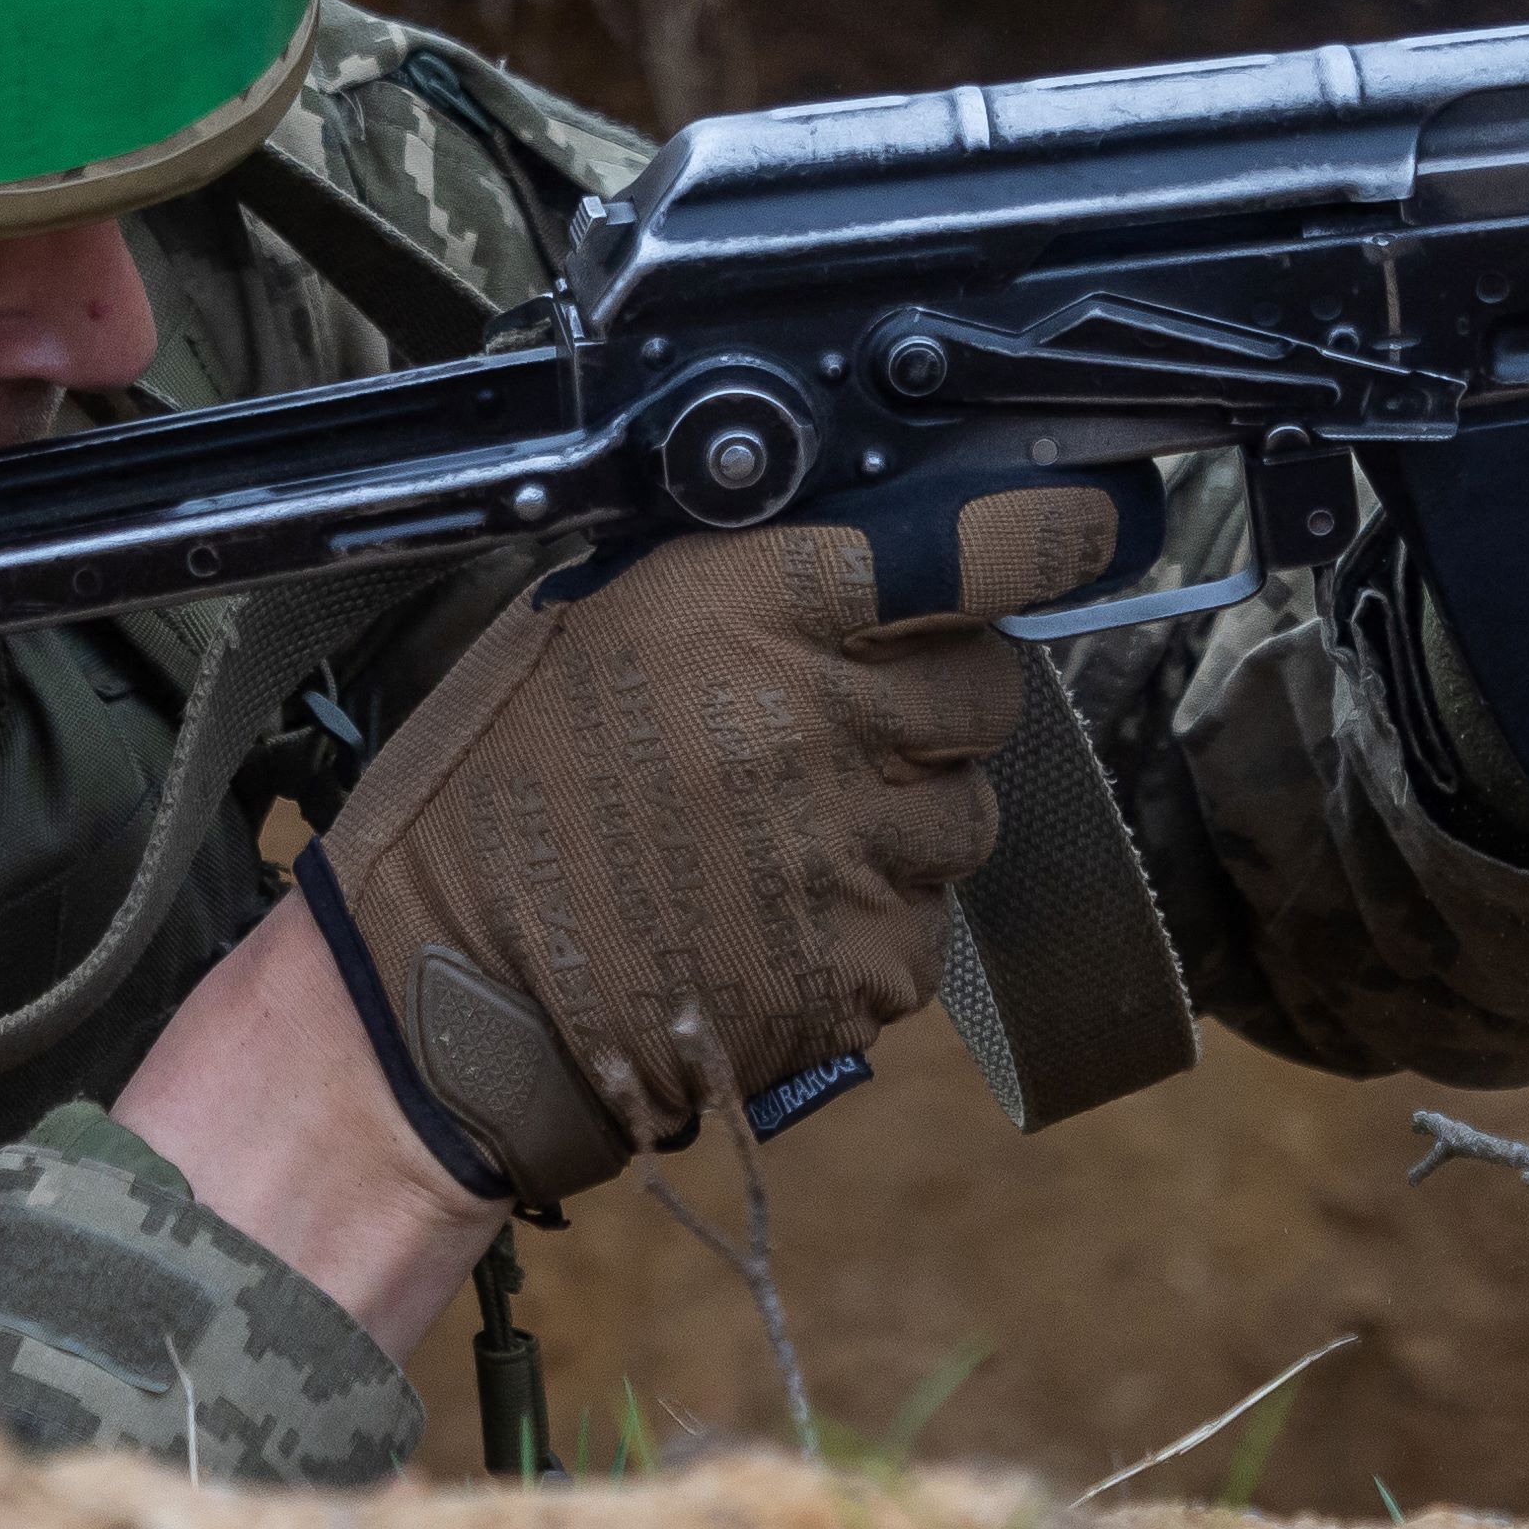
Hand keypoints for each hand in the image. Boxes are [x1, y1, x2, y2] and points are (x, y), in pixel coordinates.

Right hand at [297, 486, 1123, 1208]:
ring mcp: (860, 855)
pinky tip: (763, 921)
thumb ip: (739, 579)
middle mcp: (828, 719)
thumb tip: (864, 544)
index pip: (979, 542)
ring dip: (902, 816)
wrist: (445, 1004)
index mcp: (752, 606)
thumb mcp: (588, 623)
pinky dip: (866, 923)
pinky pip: (923, 925)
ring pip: (965, 813)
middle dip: (933, 695)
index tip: (1083, 523)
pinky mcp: (869, 971)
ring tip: (772, 838)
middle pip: (989, 683)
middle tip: (833, 721)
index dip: (1045, 531)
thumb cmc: (490, 798)